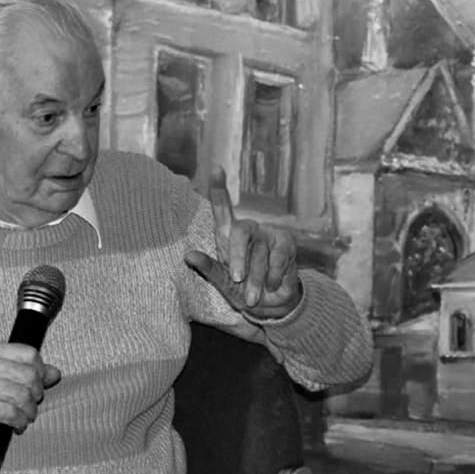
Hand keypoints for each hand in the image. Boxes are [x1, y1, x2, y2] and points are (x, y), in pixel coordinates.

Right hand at [0, 342, 61, 447]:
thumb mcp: (2, 377)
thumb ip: (29, 372)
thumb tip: (55, 373)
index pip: (29, 354)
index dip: (41, 372)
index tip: (39, 384)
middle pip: (29, 375)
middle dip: (36, 394)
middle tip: (32, 404)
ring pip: (22, 395)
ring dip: (29, 411)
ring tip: (25, 416)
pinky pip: (10, 413)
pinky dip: (19, 421)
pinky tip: (17, 424)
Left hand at [184, 167, 302, 319]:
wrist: (272, 305)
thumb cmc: (242, 290)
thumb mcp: (223, 283)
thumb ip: (209, 269)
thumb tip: (188, 255)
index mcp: (228, 236)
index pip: (223, 208)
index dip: (219, 188)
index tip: (216, 168)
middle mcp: (248, 230)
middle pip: (240, 232)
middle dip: (237, 258)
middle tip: (237, 279)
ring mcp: (268, 234)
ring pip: (259, 254)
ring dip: (256, 279)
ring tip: (253, 298)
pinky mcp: (286, 243)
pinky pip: (277, 259)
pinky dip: (272, 276)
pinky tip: (271, 285)